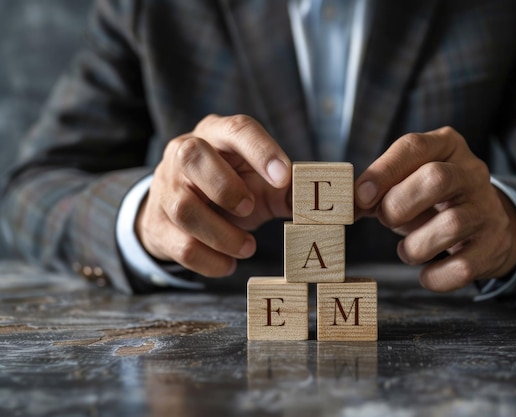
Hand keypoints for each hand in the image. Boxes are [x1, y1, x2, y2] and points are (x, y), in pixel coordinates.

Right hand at [136, 114, 291, 276]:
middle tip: (250, 208)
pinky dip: (211, 261)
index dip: (262, 151)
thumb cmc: (233, 188)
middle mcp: (184, 153)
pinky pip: (181, 246)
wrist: (182, 212)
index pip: (238, 129)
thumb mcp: (262, 183)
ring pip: (185, 208)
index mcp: (217, 134)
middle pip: (192, 156)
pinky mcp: (156, 224)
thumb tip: (318, 204)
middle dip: (226, 187)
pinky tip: (229, 262)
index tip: (285, 177)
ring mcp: (165, 187)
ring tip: (248, 246)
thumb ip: (288, 190)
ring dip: (223, 235)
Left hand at [354, 126, 515, 291]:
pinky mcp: (495, 245)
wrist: (484, 225)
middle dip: (400, 204)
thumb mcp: (404, 185)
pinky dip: (436, 277)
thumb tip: (340, 208)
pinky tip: (427, 273)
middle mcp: (471, 172)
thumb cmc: (430, 201)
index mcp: (446, 146)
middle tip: (385, 219)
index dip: (383, 172)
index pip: (413, 147)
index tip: (360, 197)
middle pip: (436, 178)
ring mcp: (487, 209)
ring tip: (407, 250)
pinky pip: (463, 267)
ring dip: (415, 246)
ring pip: (451, 225)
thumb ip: (373, 192)